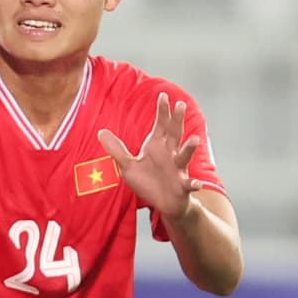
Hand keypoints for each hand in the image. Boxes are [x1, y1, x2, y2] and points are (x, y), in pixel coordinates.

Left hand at [100, 100, 196, 216]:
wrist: (164, 202)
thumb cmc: (148, 182)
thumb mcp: (128, 166)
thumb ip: (117, 149)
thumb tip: (100, 132)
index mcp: (157, 146)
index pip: (161, 125)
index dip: (162, 111)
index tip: (163, 95)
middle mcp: (170, 154)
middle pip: (175, 133)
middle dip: (177, 120)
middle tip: (180, 104)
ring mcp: (178, 169)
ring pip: (185, 156)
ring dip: (190, 148)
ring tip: (195, 139)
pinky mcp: (182, 186)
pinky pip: (189, 184)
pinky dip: (194, 184)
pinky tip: (196, 184)